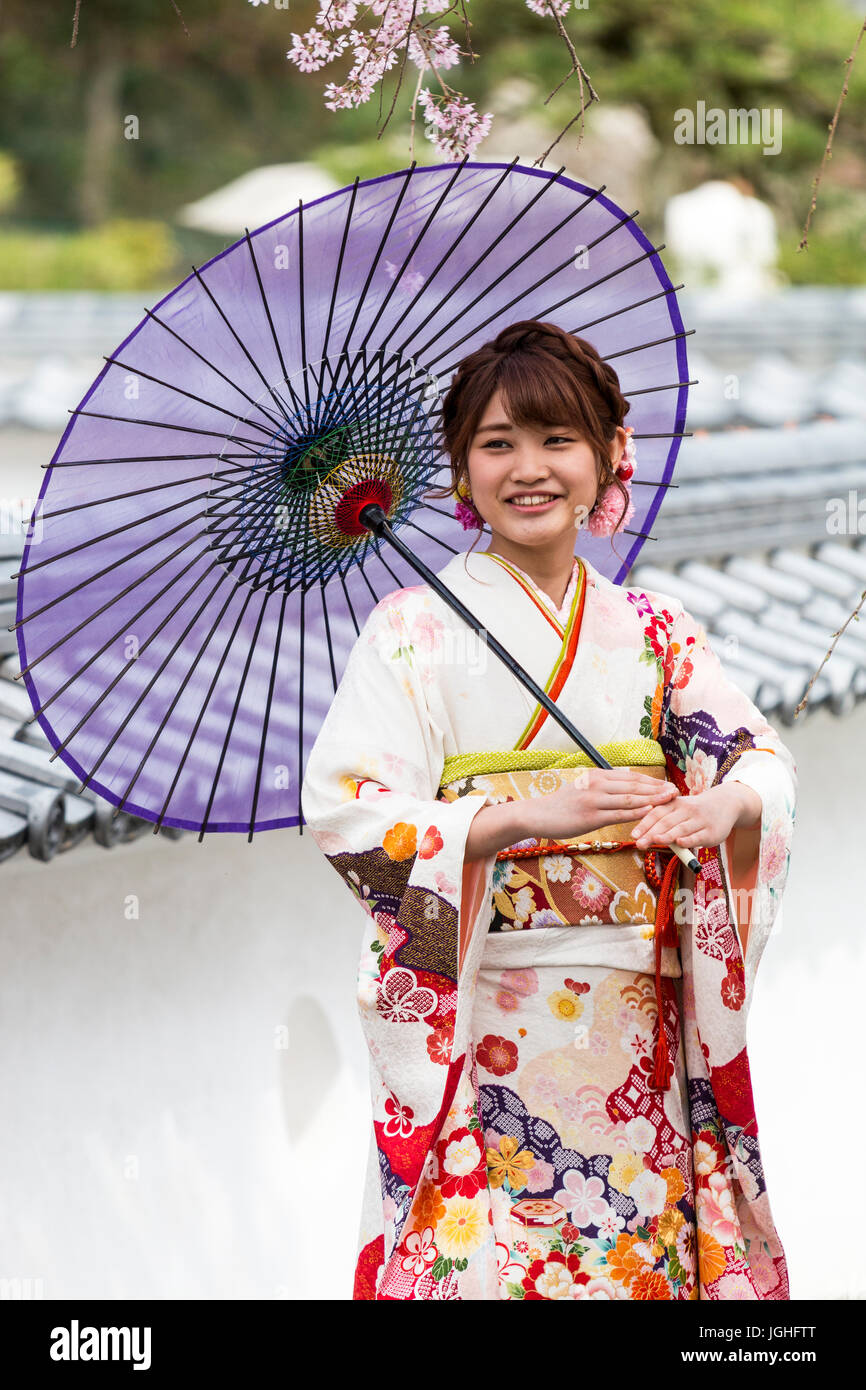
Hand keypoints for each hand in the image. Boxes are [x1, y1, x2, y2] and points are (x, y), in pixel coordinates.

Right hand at [521, 768, 679, 843]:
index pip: (630, 777)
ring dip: (652, 799)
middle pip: (634, 785)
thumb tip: (623, 788)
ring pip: (629, 798)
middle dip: (657, 789)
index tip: (667, 784)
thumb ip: (602, 787)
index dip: (651, 781)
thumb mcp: (582, 789)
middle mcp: (597, 784)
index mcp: (597, 776)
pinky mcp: (591, 816)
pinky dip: (636, 813)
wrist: (538, 814)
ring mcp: (594, 800)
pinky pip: (619, 814)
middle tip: (676, 791)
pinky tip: (650, 813)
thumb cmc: (561, 804)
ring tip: (669, 801)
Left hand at [632, 782, 761, 849]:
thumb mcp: (679, 810)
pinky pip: (698, 835)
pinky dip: (689, 839)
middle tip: (639, 843)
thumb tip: (642, 836)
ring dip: (667, 835)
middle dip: (651, 833)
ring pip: (681, 828)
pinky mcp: (711, 831)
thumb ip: (663, 820)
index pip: (657, 813)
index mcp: (674, 804)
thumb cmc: (695, 811)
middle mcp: (686, 810)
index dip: (644, 824)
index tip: (633, 835)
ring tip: (655, 840)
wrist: (726, 804)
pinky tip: (680, 843)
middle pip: (666, 822)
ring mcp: (699, 820)